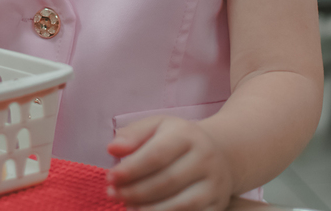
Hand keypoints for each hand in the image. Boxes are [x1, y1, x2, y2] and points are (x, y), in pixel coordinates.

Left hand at [107, 116, 233, 210]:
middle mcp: (206, 159)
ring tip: (128, 208)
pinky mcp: (217, 204)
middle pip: (168, 181)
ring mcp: (214, 184)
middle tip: (114, 194)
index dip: (132, 169)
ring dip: (150, 210)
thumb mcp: (156, 127)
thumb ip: (132, 135)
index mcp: (187, 135)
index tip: (111, 177)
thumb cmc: (177, 140)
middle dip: (136, 191)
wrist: (219, 153)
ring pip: (182, 204)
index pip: (157, 155)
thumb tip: (113, 148)